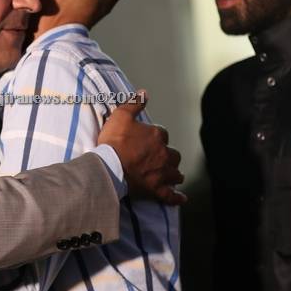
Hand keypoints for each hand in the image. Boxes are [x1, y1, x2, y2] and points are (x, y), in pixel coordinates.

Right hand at [97, 90, 186, 204]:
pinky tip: (182, 198)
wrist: (109, 167)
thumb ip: (133, 104)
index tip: (147, 140)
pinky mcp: (157, 189)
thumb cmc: (114, 142)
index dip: (155, 137)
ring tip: (172, 175)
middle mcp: (164, 154)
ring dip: (175, 174)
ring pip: (176, 174)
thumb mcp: (120, 116)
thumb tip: (144, 93)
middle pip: (173, 155)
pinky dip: (177, 197)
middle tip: (160, 158)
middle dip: (168, 156)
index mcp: (156, 136)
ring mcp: (162, 173)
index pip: (162, 134)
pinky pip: (171, 195)